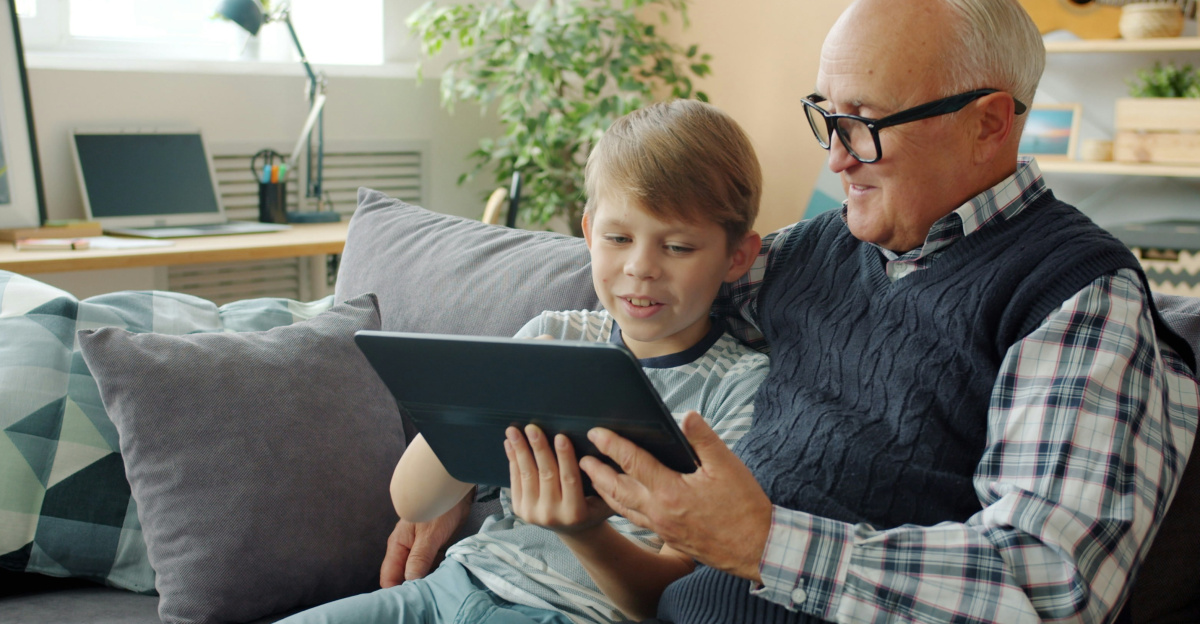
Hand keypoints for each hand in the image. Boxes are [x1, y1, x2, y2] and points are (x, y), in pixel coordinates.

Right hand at [379, 488, 472, 587]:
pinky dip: (436, 573)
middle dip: (413, 588)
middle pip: (403, 578)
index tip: (411, 599)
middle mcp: (406, 550)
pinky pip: (432, 567)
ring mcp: (420, 550)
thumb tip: (410, 582)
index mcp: (398, 546)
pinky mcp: (434, 549)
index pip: (389, 577)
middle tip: (427, 595)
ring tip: (437, 588)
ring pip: (419, 574)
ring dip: (427, 581)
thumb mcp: (429, 535)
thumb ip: (419, 558)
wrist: (454, 490)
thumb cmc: (438, 507)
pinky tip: (444, 578)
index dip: (396, 591)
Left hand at [506, 424, 613, 534]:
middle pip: (546, 475)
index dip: (565, 457)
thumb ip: (603, 479)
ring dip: (520, 451)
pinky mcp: (519, 510)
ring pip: (527, 476)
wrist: (573, 531)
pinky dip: (512, 460)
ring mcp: (533, 513)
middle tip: (532, 428)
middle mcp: (552, 514)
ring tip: (514, 431)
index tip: (561, 436)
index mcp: (575, 512)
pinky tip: (510, 444)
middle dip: (539, 449)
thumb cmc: (593, 508)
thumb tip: (601, 449)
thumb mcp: (605, 499)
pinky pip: (516, 480)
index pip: (569, 479)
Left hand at [579, 411, 773, 581]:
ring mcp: (662, 528)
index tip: (596, 432)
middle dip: (597, 472)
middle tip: (581, 458)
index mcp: (671, 491)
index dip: (612, 444)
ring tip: (593, 479)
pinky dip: (623, 508)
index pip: (632, 462)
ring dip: (606, 491)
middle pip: (617, 489)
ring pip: (624, 508)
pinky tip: (622, 502)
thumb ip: (704, 439)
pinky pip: (637, 520)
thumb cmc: (745, 507)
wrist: (757, 549)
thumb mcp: (728, 466)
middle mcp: (660, 512)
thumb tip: (686, 415)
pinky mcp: (669, 537)